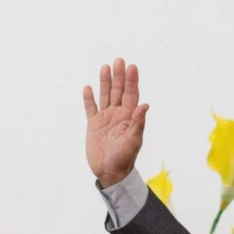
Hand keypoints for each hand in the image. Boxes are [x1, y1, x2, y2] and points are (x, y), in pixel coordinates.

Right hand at [83, 57, 148, 187]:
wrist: (110, 172)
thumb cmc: (125, 158)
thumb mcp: (133, 141)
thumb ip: (138, 122)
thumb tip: (145, 105)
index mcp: (129, 117)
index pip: (131, 94)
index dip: (132, 81)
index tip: (131, 67)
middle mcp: (118, 114)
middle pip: (118, 91)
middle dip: (119, 76)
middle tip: (118, 60)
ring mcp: (105, 118)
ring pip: (104, 96)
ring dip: (104, 82)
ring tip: (105, 67)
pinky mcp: (93, 125)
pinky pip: (90, 108)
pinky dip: (89, 99)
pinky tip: (88, 87)